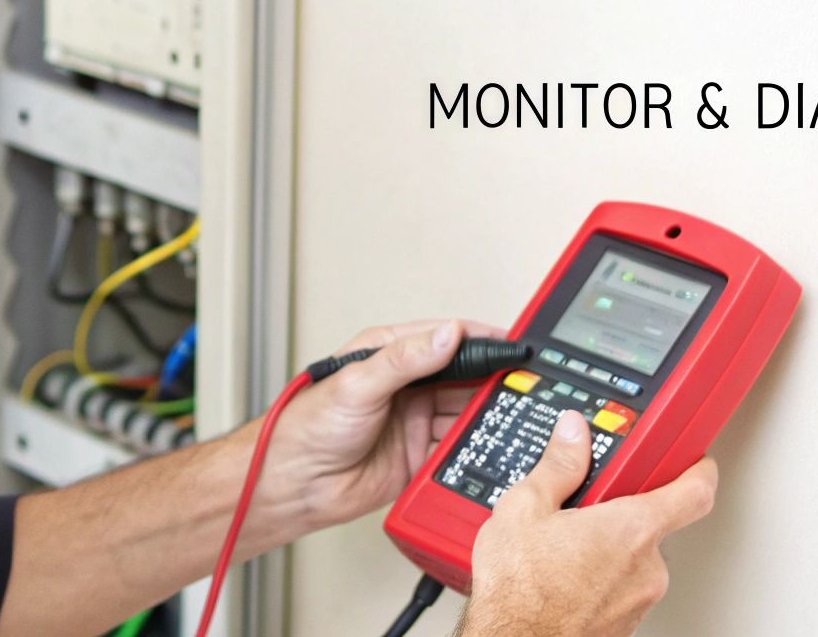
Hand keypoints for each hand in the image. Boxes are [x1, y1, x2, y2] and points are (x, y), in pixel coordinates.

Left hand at [254, 319, 506, 533]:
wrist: (293, 483)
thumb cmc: (308, 425)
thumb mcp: (358, 383)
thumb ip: (405, 359)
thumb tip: (447, 335)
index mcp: (390, 354)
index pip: (446, 338)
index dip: (481, 339)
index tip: (513, 344)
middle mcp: (407, 386)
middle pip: (464, 376)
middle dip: (493, 379)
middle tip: (525, 384)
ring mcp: (414, 421)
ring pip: (464, 412)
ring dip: (487, 414)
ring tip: (514, 415)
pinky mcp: (419, 456)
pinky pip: (457, 448)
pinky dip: (475, 447)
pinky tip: (491, 445)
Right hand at [458, 411, 717, 636]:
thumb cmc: (519, 591)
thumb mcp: (525, 508)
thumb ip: (559, 465)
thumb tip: (574, 434)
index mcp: (631, 529)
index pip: (694, 492)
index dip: (698, 470)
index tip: (693, 461)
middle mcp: (646, 568)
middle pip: (652, 525)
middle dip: (619, 512)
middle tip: (583, 507)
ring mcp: (639, 600)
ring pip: (634, 559)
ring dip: (606, 548)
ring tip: (561, 547)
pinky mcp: (626, 624)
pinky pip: (621, 587)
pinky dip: (599, 576)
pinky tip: (562, 574)